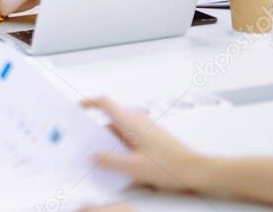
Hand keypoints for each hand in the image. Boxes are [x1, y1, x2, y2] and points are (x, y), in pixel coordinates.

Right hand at [83, 97, 202, 194]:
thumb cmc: (170, 166)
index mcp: (132, 123)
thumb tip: (92, 156)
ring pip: (120, 132)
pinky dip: (121, 147)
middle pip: (111, 121)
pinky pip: (130, 139)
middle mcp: (138, 122)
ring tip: (104, 160)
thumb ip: (109, 161)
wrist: (195, 170)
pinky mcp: (151, 138)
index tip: (77, 108)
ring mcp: (146, 129)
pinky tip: (121, 164)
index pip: (106, 103)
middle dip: (97, 133)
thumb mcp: (134, 167)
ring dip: (110, 143)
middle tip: (86, 145)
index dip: (89, 103)